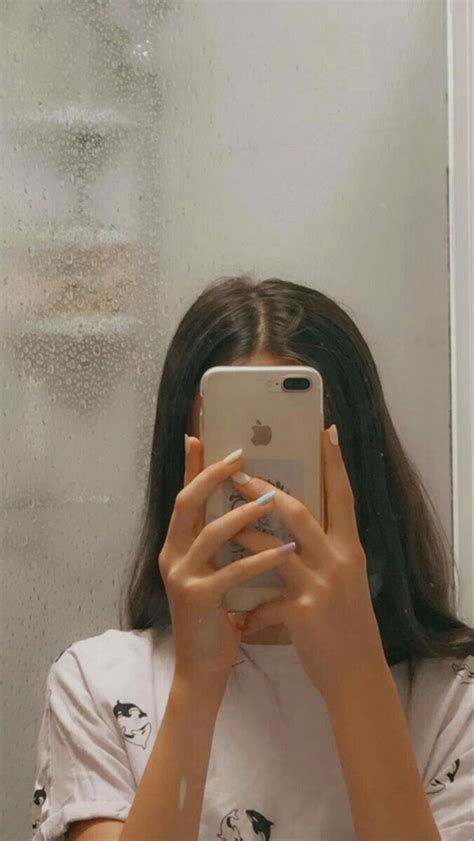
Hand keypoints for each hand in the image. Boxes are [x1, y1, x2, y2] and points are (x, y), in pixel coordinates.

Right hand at [158, 436, 286, 682]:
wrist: (202, 669)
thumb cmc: (216, 616)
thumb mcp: (216, 572)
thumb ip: (224, 543)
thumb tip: (252, 505)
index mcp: (178, 545)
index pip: (185, 495)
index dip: (191, 465)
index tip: (198, 434)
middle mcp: (173, 555)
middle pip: (188, 502)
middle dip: (214, 475)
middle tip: (241, 455)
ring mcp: (182, 577)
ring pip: (210, 533)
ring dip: (243, 513)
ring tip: (272, 498)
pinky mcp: (198, 599)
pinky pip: (232, 572)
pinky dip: (261, 559)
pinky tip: (287, 551)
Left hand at [229, 425, 384, 697]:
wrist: (359, 678)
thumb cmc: (348, 629)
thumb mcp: (346, 584)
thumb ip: (324, 555)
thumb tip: (295, 534)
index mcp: (350, 550)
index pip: (343, 496)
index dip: (335, 463)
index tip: (327, 431)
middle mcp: (339, 561)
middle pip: (299, 512)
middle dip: (264, 490)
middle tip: (239, 472)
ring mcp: (321, 586)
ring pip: (273, 548)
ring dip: (242, 534)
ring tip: (220, 522)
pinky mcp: (303, 614)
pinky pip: (265, 602)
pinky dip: (251, 612)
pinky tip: (240, 622)